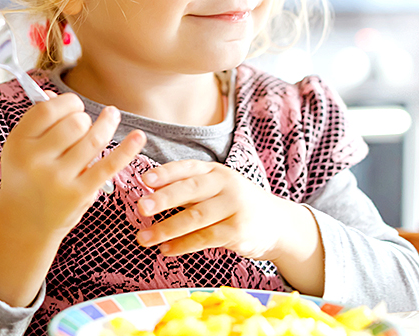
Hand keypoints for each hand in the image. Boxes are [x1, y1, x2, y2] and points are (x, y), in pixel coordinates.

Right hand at [0, 91, 144, 306]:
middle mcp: (35, 161)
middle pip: (74, 123)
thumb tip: (53, 93)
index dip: (67, 102)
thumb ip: (36, 123)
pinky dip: (127, 149)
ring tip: (112, 115)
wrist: (24, 224)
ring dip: (107, 124)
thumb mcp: (20, 150)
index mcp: (18, 143)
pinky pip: (108, 165)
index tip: (74, 106)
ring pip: (93, 139)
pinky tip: (138, 136)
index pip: (47, 110)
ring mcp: (58, 179)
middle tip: (84, 125)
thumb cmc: (25, 179)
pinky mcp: (79, 194)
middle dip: (84, 118)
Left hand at [135, 160, 318, 264]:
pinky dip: (183, 245)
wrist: (277, 224)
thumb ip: (187, 189)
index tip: (145, 179)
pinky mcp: (238, 231)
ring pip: (195, 217)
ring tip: (143, 238)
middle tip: (141, 207)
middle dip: (164, 199)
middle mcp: (226, 185)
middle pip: (191, 190)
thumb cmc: (234, 205)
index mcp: (215, 171)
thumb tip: (149, 192)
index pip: (188, 168)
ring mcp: (235, 207)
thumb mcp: (216, 189)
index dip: (166, 173)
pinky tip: (166, 250)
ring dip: (167, 229)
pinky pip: (205, 238)